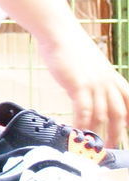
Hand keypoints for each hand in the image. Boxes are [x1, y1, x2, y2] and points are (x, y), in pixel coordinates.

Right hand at [37, 32, 128, 147]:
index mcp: (114, 79)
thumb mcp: (91, 67)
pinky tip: (76, 132)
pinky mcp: (80, 85)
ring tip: (92, 145)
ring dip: (98, 133)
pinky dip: (81, 124)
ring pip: (103, 116)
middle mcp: (108, 83)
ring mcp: (95, 84)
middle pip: (120, 115)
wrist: (60, 32)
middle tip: (112, 148)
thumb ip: (95, 84)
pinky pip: (84, 110)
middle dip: (118, 134)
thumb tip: (90, 101)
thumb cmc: (72, 48)